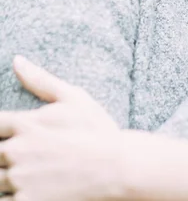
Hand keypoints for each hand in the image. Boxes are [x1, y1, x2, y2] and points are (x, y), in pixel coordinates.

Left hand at [0, 56, 120, 199]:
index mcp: (25, 123)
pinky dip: (11, 197)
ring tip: (31, 175)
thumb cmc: (97, 131)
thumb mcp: (74, 97)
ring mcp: (20, 180)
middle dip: (4, 156)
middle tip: (24, 157)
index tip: (11, 135)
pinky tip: (29, 191)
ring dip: (6, 179)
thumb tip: (16, 60)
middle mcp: (17, 151)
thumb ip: (40, 80)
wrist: (116, 169)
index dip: (1, 131)